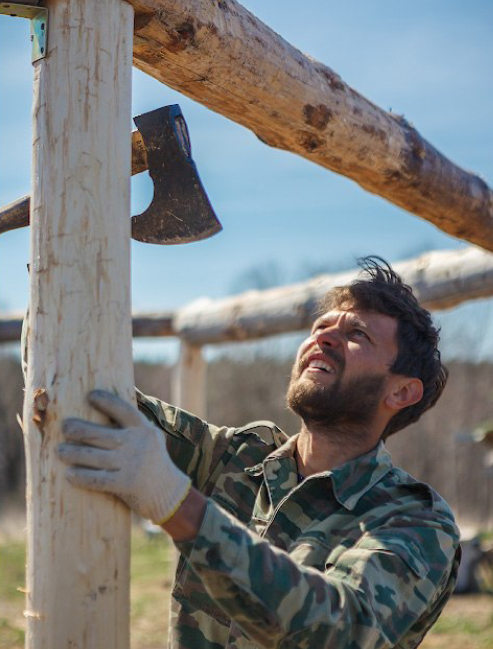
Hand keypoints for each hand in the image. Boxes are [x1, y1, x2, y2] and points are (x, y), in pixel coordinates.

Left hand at [58, 389, 191, 523]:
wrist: (170, 493)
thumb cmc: (153, 461)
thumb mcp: (151, 437)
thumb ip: (134, 425)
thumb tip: (109, 405)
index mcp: (144, 429)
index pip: (123, 410)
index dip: (107, 401)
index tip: (90, 396)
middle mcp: (138, 444)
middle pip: (101, 434)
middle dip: (79, 429)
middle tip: (64, 426)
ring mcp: (132, 464)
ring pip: (95, 456)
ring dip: (73, 453)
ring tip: (60, 450)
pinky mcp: (126, 484)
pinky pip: (98, 479)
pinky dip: (82, 477)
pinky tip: (69, 474)